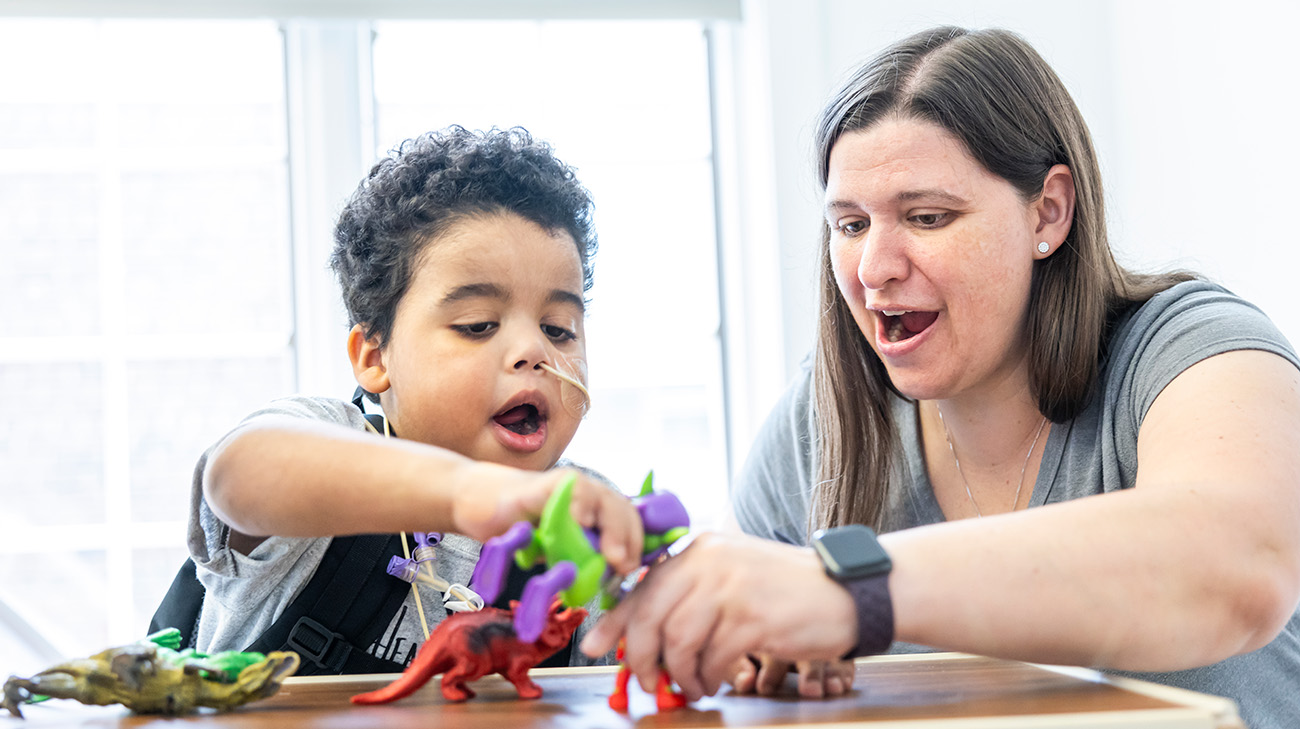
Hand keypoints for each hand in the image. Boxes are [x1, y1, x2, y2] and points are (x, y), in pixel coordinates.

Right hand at [451, 463, 643, 575]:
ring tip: (612, 554)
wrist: (477, 502)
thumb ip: (576, 557)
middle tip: (622, 564)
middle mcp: (587, 493)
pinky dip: (582, 503)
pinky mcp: (548, 483)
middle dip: (628, 538)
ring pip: (604, 499)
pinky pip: (573, 490)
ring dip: (613, 527)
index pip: (627, 522)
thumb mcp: (554, 548)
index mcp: (594, 509)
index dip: (634, 544)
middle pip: (621, 509)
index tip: (628, 569)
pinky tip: (581, 520)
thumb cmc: (518, 525)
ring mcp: (569, 486)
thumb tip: (600, 581)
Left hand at [581, 532, 858, 700]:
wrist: (843, 592)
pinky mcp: (752, 619)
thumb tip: (643, 630)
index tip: (595, 646)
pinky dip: (706, 678)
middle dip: (640, 656)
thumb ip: (691, 591)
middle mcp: (710, 562)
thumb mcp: (731, 573)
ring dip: (678, 674)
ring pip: (678, 641)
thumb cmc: (784, 589)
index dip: (614, 621)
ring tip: (691, 685)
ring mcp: (731, 589)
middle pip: (651, 617)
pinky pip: (711, 658)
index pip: (642, 586)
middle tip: (647, 680)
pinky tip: (714, 682)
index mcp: (699, 548)